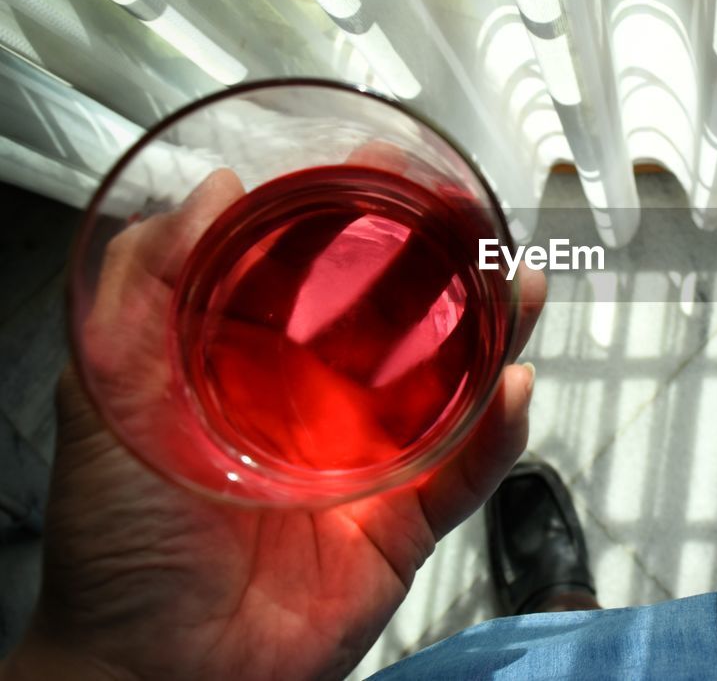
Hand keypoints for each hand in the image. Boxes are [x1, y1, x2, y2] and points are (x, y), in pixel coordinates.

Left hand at [2, 166, 545, 680]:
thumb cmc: (116, 539)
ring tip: (522, 289)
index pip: (331, 277)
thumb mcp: (105, 393)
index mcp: (265, 364)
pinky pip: (465, 474)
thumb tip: (211, 191)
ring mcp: (375, 463)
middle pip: (411, 323)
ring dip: (500, 336)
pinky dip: (497, 436)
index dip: (372, 222)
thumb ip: (141, 288)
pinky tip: (515, 392)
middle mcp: (330, 403)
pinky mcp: (404, 524)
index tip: (401, 174)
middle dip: (457, 270)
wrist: (147, 668)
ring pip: (457, 388)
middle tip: (485, 225)